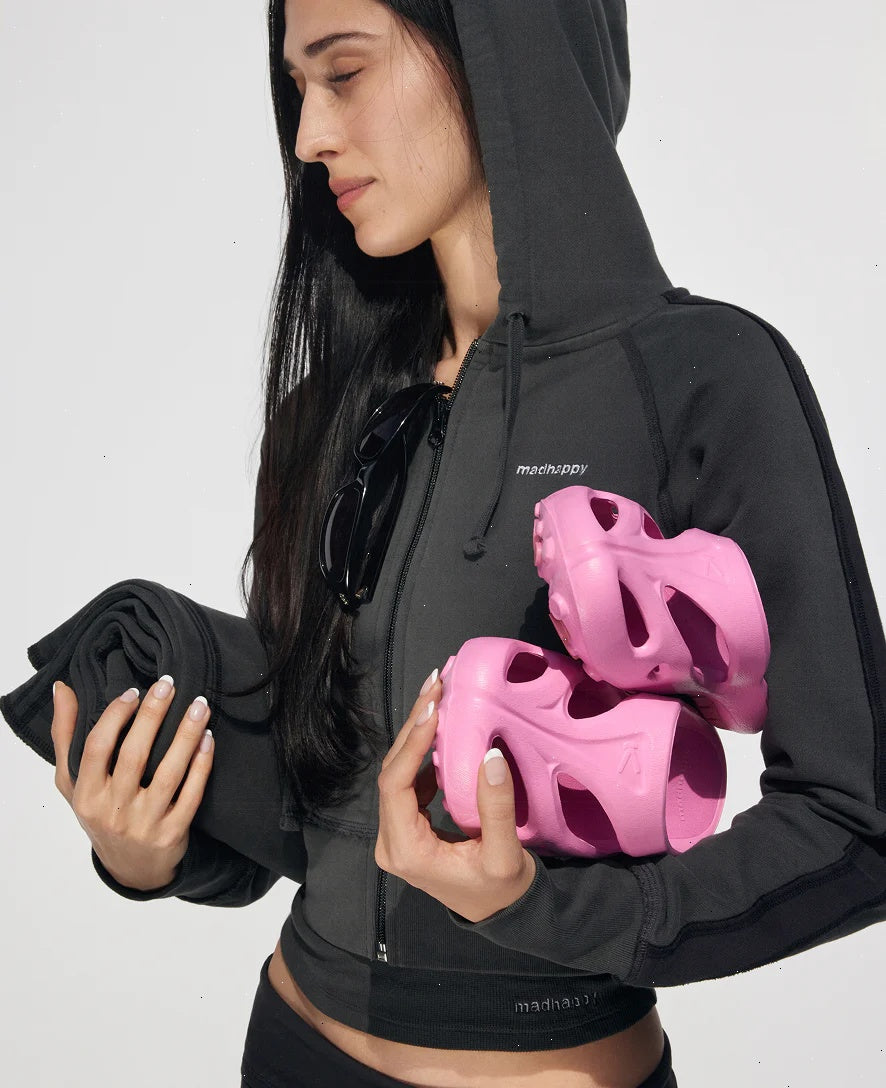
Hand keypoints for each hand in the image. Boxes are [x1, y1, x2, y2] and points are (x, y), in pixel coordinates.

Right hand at [51, 676, 214, 891]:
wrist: (130, 869)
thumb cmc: (101, 814)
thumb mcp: (73, 783)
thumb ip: (66, 736)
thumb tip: (63, 689)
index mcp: (86, 795)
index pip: (97, 748)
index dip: (115, 716)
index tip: (135, 691)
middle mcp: (113, 810)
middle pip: (134, 755)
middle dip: (153, 715)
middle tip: (169, 684)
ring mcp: (144, 824)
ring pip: (168, 772)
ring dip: (186, 735)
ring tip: (199, 705)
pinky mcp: (172, 833)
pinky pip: (191, 795)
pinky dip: (202, 765)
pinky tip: (208, 739)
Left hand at [375, 672, 536, 923]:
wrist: (502, 913)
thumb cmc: (502, 889)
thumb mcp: (505, 855)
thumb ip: (495, 809)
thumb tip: (489, 755)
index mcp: (406, 851)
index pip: (395, 786)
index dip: (411, 744)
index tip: (434, 709)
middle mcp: (391, 841)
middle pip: (391, 772)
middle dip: (413, 725)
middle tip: (436, 684)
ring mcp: (397, 833)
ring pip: (398, 771)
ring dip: (416, 732)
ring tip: (438, 693)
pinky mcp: (408, 824)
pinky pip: (409, 779)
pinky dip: (422, 749)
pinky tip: (440, 723)